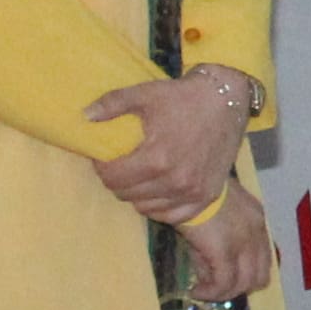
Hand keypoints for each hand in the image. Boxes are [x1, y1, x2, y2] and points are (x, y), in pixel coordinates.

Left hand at [91, 67, 249, 224]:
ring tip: (140, 175)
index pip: (112, 177)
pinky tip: (158, 190)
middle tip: (122, 164)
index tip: (105, 157)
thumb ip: (112, 104)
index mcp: (156, 158)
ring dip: (137, 194)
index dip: (102, 167)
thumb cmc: (183, 96)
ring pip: (146, 208)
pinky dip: (160, 206)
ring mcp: (192, 193)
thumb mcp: (145, 94)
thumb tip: (84, 117)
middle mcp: (175, 181)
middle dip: (118, 179)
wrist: (226, 100)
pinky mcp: (206, 197)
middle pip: (126, 194)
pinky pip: (172, 216)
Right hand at [177, 181, 274, 301]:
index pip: (264, 258)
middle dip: (237, 288)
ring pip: (242, 284)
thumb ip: (218, 234)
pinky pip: (223, 284)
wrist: (185, 181)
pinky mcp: (224, 252)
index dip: (246, 274)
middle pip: (259, 276)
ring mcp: (242, 243)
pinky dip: (210, 293)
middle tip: (215, 288)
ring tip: (202, 291)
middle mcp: (256, 232)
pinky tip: (195, 291)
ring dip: (222, 293)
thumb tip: (206, 264)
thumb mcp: (214, 209)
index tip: (226, 278)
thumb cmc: (194, 189)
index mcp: (256, 218)